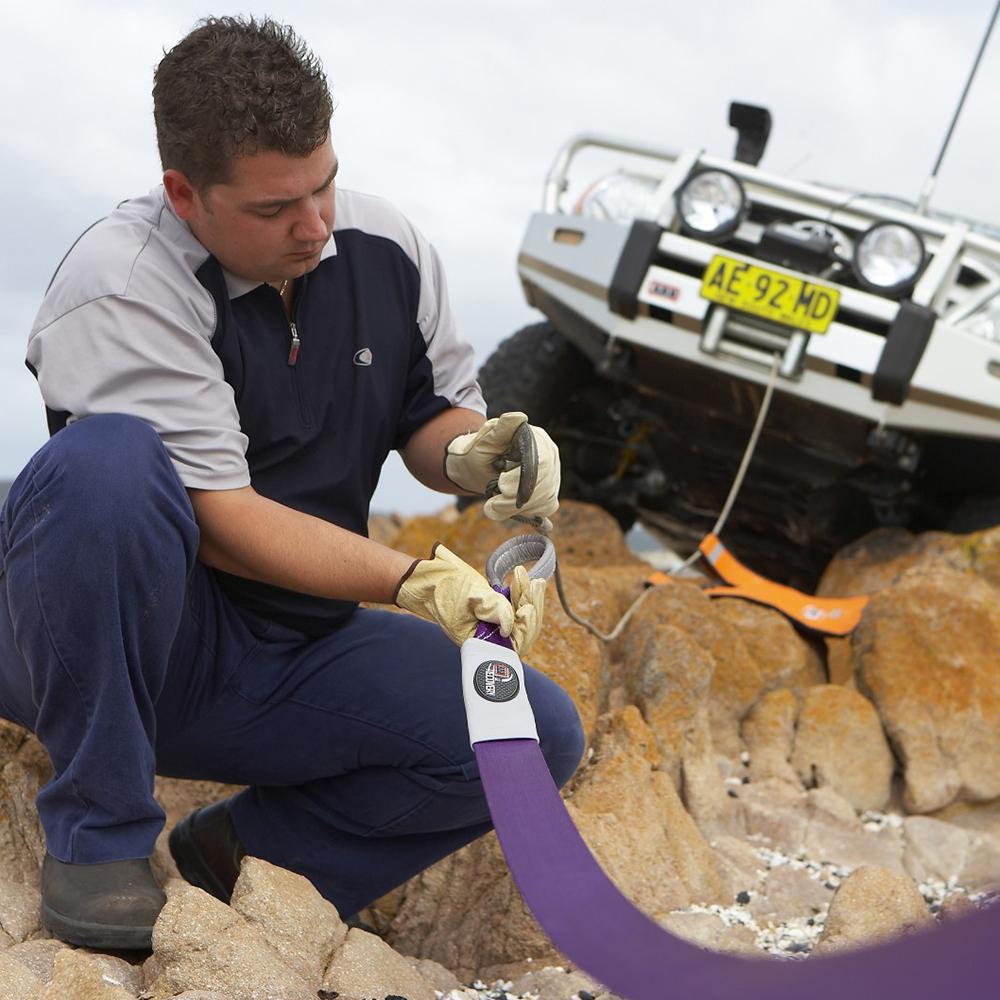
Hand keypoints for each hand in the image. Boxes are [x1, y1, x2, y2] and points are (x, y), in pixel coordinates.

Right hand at [394, 544, 545, 655]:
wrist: (426, 581)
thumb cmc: (442, 590)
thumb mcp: (467, 597)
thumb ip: (490, 609)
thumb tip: (510, 623)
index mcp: (480, 643)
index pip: (513, 643)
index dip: (525, 627)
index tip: (528, 607)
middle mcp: (489, 638)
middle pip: (522, 631)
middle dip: (532, 607)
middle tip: (536, 584)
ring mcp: (492, 624)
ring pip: (521, 618)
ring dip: (529, 598)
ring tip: (533, 579)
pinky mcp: (493, 611)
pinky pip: (514, 606)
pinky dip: (521, 592)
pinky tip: (522, 577)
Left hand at [445, 412, 560, 525]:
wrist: (476, 467)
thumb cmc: (479, 452)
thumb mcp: (484, 440)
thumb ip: (500, 430)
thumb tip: (519, 417)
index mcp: (537, 438)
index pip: (542, 463)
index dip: (522, 480)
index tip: (500, 487)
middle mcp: (550, 454)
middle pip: (545, 484)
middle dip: (516, 499)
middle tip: (492, 505)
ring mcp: (553, 473)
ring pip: (545, 499)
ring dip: (516, 508)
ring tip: (493, 507)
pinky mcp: (550, 491)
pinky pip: (545, 507)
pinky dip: (524, 512)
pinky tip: (506, 508)